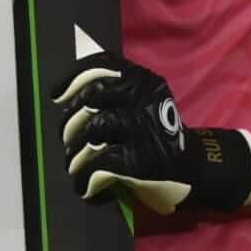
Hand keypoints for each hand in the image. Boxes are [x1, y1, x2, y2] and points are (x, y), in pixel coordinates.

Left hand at [53, 56, 250, 214]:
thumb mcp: (146, 105)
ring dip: (74, 152)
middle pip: (91, 98)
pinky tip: (83, 186)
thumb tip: (69, 93)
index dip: (73, 77)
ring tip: (73, 164)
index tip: (55, 94)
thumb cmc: (158, 137)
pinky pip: (98, 165)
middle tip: (65, 137)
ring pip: (92, 131)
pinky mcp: (141, 162)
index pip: (103, 65)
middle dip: (69, 119)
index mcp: (145, 81)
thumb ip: (117, 94)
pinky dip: (84, 177)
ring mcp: (144, 130)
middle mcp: (145, 100)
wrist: (195, 170)